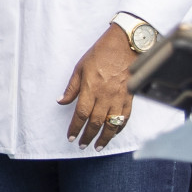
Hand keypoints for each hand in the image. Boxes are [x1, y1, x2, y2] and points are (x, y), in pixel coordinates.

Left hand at [59, 26, 135, 149]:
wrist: (125, 45)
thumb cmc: (100, 53)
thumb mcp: (80, 67)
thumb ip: (71, 87)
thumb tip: (61, 102)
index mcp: (90, 88)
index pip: (80, 114)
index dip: (75, 128)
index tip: (71, 137)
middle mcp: (105, 95)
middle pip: (95, 122)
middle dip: (88, 136)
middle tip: (82, 145)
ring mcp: (119, 97)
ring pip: (112, 123)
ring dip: (105, 137)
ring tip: (98, 146)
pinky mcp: (131, 96)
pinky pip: (125, 116)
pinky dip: (120, 127)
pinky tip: (114, 133)